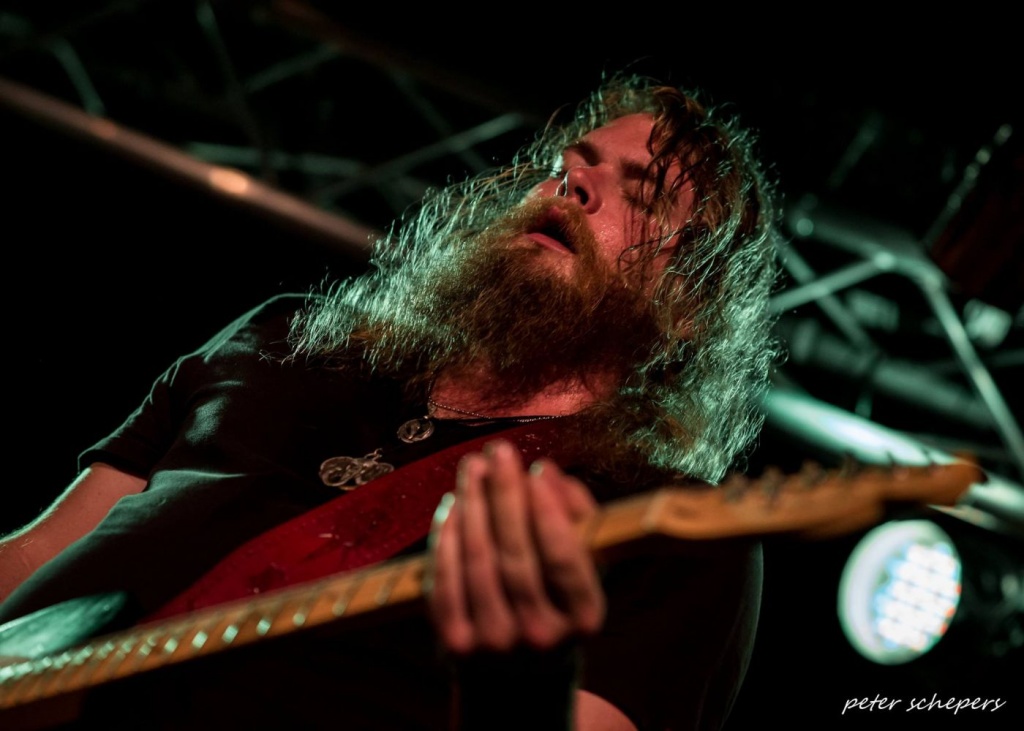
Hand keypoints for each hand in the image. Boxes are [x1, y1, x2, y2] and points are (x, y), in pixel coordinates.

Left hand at [427, 439, 604, 653]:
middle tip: (499, 451)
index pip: (563, 559)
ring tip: (473, 467)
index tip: (537, 468)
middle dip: (505, 496)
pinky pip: (446, 581)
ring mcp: (496, 643)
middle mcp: (541, 636)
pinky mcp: (457, 644)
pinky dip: (446, 539)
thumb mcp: (582, 560)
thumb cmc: (556, 594)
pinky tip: (453, 504)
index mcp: (583, 617)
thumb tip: (547, 471)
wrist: (519, 668)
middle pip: (516, 557)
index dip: (548, 512)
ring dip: (474, 507)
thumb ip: (575, 514)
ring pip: (478, 563)